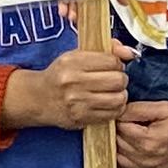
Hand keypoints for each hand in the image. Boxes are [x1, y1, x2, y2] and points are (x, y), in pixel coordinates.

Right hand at [7, 46, 128, 134]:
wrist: (39, 98)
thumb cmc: (61, 75)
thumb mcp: (76, 56)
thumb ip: (106, 50)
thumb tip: (129, 53)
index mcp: (72, 62)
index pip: (112, 61)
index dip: (117, 63)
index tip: (111, 66)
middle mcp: (73, 82)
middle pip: (118, 80)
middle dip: (120, 79)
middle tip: (114, 80)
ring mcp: (77, 102)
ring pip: (118, 98)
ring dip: (120, 95)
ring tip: (112, 93)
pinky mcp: (81, 118)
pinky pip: (112, 114)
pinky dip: (114, 109)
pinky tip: (106, 104)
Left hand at [114, 96, 167, 167]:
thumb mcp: (164, 107)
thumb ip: (137, 109)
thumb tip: (116, 112)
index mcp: (149, 141)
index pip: (119, 129)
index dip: (119, 117)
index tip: (123, 111)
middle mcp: (148, 160)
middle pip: (117, 145)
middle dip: (117, 132)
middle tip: (123, 121)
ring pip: (119, 161)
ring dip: (118, 147)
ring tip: (126, 134)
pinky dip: (124, 162)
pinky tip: (129, 150)